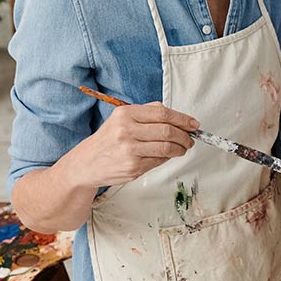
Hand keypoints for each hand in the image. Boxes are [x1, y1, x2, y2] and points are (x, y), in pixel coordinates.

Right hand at [72, 101, 197, 187]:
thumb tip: (177, 116)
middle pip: (168, 131)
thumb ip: (147, 113)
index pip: (163, 114)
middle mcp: (127, 130)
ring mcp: (130, 150)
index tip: (194, 124)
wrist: (86, 164)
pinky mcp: (133, 167)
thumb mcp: (121, 119)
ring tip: (182, 148)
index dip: (183, 119)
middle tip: (190, 139)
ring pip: (167, 148)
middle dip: (185, 136)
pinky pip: (159, 161)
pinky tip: (167, 155)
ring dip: (180, 149)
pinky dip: (167, 158)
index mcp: (126, 114)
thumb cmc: (108, 140)